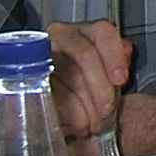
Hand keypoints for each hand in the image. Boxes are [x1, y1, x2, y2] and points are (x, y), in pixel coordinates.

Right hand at [43, 18, 131, 151]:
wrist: (58, 111)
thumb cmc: (89, 89)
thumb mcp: (107, 77)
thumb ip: (118, 61)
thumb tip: (127, 50)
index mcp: (86, 32)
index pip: (102, 31)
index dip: (113, 54)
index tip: (120, 80)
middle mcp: (61, 35)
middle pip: (85, 53)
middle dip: (100, 86)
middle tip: (106, 111)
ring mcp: (41, 53)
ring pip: (67, 75)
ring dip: (85, 105)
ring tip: (92, 123)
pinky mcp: (28, 77)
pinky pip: (51, 94)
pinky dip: (69, 113)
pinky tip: (77, 124)